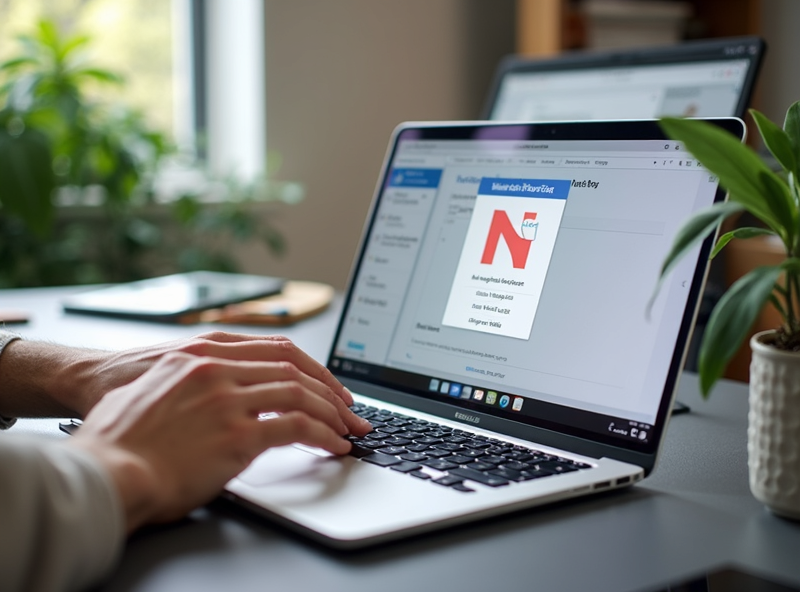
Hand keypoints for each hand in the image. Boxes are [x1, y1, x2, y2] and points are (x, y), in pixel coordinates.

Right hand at [80, 331, 367, 434]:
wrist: (102, 467)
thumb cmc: (121, 432)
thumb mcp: (156, 386)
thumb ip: (194, 380)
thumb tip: (221, 391)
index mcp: (202, 353)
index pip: (276, 348)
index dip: (310, 367)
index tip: (329, 383)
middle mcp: (217, 368)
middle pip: (294, 368)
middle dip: (330, 390)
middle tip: (350, 410)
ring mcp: (227, 399)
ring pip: (299, 394)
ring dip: (331, 413)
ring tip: (347, 430)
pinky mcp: (234, 434)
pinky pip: (295, 428)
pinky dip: (322, 435)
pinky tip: (333, 446)